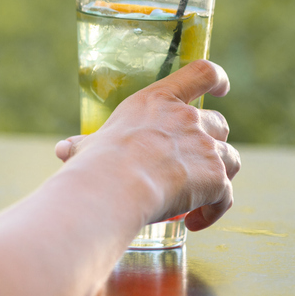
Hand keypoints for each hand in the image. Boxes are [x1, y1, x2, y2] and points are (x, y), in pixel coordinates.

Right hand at [55, 59, 239, 231]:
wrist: (114, 185)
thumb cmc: (97, 163)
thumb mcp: (89, 147)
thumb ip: (84, 146)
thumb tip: (64, 150)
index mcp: (158, 101)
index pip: (200, 73)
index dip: (216, 78)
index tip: (222, 88)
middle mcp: (187, 118)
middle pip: (219, 123)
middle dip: (212, 143)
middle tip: (193, 165)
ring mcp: (205, 147)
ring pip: (230, 158)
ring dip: (219, 175)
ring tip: (198, 197)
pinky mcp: (215, 177)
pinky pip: (225, 196)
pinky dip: (214, 210)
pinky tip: (195, 223)